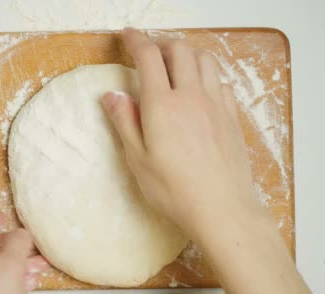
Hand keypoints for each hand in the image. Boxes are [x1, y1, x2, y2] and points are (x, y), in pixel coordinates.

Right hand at [101, 29, 263, 237]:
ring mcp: (216, 104)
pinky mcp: (231, 116)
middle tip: (149, 54)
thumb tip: (112, 96)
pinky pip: (221, 81)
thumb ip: (125, 122)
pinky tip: (200, 90)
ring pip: (205, 60)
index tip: (127, 36)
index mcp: (162, 105)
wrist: (222, 208)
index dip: (135, 40)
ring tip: (175, 66)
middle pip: (179, 50)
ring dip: (187, 54)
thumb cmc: (174, 190)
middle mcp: (191, 96)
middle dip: (161, 44)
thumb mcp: (137, 159)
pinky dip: (207, 75)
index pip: (148, 57)